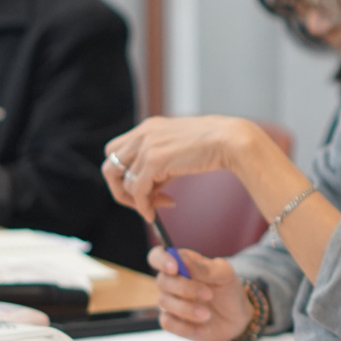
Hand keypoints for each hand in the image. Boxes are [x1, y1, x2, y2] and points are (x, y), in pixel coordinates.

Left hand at [103, 115, 256, 221]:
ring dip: (137, 201)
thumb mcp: (177, 150)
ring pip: (123, 182)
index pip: (116, 151)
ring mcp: (146, 146)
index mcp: (147, 127)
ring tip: (159, 206)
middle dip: (120, 188)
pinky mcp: (154, 160)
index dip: (124, 173)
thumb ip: (158, 165)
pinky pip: (137, 191)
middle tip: (140, 201)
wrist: (230, 140)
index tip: (142, 188)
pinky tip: (155, 212)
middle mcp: (142, 134)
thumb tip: (147, 189)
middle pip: (109, 166)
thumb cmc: (211, 146)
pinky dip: (143, 206)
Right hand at [149, 246, 251, 340]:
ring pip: (164, 302)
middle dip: (185, 288)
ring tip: (208, 315)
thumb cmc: (228, 289)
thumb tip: (182, 260)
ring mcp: (169, 302)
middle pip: (162, 281)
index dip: (162, 259)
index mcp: (182, 263)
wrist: (237, 316)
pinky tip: (205, 328)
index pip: (158, 256)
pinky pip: (167, 323)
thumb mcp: (224, 274)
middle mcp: (171, 281)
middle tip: (209, 295)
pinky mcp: (172, 321)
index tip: (175, 268)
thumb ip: (204, 267)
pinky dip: (187, 327)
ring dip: (187, 309)